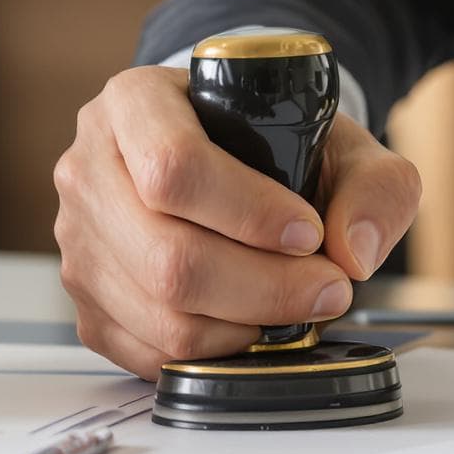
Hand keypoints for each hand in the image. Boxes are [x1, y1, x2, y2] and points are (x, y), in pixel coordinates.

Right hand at [53, 67, 420, 376]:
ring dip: (245, 325)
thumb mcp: (339, 140)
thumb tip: (353, 250)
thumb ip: (374, 184)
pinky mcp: (85, 300)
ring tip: (294, 304)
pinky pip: (146, 349)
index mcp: (133, 103)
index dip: (250, 213)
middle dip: (264, 286)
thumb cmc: (271, 146)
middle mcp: (90, 168)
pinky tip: (248, 322)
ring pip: (159, 312)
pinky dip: (212, 351)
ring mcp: (79, 239)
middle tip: (326, 289)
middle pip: (166, 255)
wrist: (228, 161)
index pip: (174, 167)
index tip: (308, 232)